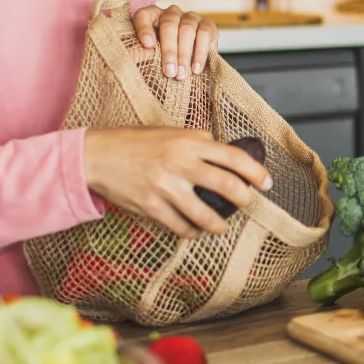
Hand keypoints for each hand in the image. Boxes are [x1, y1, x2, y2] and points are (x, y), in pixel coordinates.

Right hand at [83, 128, 270, 236]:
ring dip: (218, 225)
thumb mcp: (170, 132)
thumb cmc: (136, 142)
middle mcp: (180, 163)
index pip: (233, 157)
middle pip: (227, 186)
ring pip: (204, 215)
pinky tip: (195, 231)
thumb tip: (224, 154)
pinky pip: (180, 226)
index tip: (266, 183)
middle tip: (248, 204)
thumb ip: (198, 142)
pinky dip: (191, 231)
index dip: (255, 172)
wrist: (97, 156)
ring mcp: (164, 187)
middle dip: (244, 200)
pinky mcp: (150, 207)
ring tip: (221, 227)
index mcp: (188, 142)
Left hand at [132, 5, 217, 79]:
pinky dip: (200, 53)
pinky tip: (196, 69)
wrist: (190, 68)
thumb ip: (140, 57)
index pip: (144, 15)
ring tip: (181, 74)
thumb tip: (127, 61)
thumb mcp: (150, 59)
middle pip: (168, 24)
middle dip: (169, 50)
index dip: (144, 29)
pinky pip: (204, 34)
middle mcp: (171, 13)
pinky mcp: (208, 24)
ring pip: (187, 29)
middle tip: (169, 72)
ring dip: (184, 54)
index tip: (147, 46)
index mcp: (152, 17)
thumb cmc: (164, 61)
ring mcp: (190, 17)